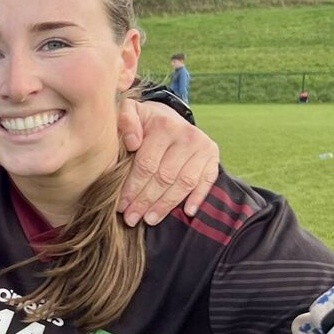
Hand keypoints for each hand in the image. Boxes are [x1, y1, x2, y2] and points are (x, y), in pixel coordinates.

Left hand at [117, 99, 218, 225]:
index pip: (147, 165)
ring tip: (149, 220)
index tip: (121, 206)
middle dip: (145, 201)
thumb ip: (125, 121)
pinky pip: (207, 181)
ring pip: (183, 183)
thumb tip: (133, 143)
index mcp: (164, 126)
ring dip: (166, 205)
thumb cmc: (143, 120)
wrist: (167, 114)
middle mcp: (187, 136)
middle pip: (164, 177)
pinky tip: (187, 212)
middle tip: (131, 219)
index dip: (132, 188)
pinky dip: (198, 197)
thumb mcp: (129, 113)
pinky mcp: (213, 156)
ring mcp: (203, 147)